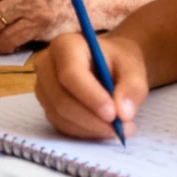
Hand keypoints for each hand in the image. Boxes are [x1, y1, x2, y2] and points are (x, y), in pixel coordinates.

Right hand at [33, 33, 147, 140]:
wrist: (108, 64)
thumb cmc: (118, 62)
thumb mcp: (133, 69)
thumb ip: (132, 88)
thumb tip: (123, 113)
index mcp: (65, 45)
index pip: (70, 74)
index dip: (90, 97)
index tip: (113, 114)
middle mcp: (46, 63)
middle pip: (61, 98)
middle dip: (92, 119)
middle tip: (121, 129)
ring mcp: (42, 85)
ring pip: (60, 115)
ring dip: (90, 128)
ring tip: (118, 129)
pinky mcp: (46, 104)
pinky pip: (60, 124)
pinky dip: (84, 131)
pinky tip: (102, 128)